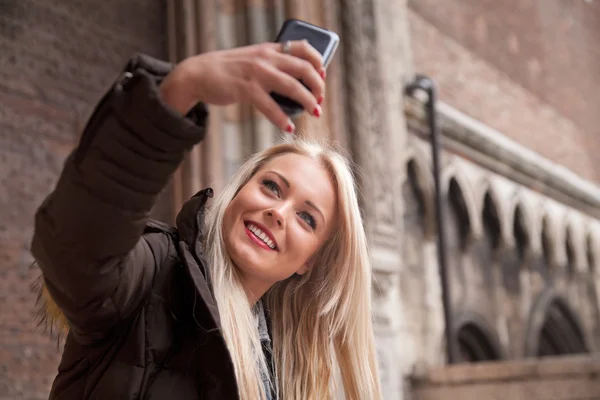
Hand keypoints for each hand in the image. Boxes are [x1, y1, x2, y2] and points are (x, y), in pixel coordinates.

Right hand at [160, 41, 325, 132]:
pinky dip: (282, 118)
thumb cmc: (228, 71)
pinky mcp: (246, 89)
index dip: (317, 61)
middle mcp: (266, 58)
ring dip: (307, 101)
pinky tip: (289, 127)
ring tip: (315, 112)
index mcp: (269, 49)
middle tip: (320, 101)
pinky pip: (270, 106)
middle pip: (303, 68)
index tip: (322, 75)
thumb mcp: (252, 60)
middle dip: (318, 86)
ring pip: (292, 86)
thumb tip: (294, 84)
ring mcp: (256, 73)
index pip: (302, 47)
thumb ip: (271, 66)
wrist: (198, 74)